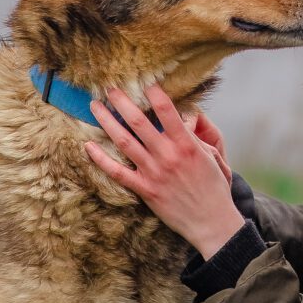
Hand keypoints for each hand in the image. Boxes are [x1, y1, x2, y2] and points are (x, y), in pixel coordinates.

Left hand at [83, 84, 243, 258]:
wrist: (211, 221)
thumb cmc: (214, 187)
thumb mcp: (211, 157)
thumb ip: (193, 138)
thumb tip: (181, 122)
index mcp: (186, 144)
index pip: (167, 110)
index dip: (154, 93)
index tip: (144, 81)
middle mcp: (168, 155)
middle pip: (138, 122)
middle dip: (121, 102)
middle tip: (109, 88)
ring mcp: (154, 173)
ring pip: (124, 142)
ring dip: (107, 122)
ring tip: (95, 107)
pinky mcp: (145, 190)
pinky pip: (118, 172)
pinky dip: (101, 159)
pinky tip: (88, 146)